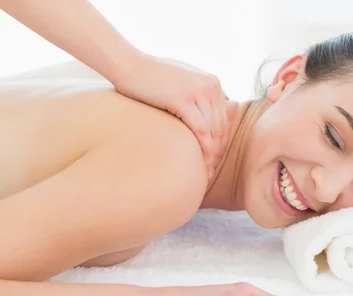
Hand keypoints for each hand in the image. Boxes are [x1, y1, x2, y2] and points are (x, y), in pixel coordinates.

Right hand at [112, 51, 228, 178]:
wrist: (128, 65)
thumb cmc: (150, 79)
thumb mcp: (181, 84)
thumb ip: (196, 98)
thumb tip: (203, 121)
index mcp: (213, 83)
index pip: (223, 120)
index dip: (221, 144)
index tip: (213, 163)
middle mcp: (210, 85)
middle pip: (221, 127)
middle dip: (217, 154)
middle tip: (210, 174)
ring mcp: (199, 90)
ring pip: (213, 131)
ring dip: (211, 156)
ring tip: (205, 174)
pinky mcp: (184, 98)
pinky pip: (200, 130)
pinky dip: (202, 149)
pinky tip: (198, 164)